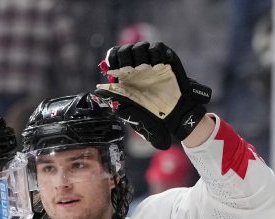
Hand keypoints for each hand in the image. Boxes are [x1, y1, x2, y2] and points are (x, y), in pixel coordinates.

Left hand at [95, 41, 210, 149]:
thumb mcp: (132, 112)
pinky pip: (157, 47)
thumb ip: (116, 101)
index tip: (116, 68)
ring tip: (146, 70)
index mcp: (125, 77)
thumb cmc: (153, 115)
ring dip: (140, 56)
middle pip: (125, 49)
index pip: (113, 57)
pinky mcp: (165, 59)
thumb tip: (98, 92)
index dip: (112, 59)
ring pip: (140, 46)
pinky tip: (158, 67)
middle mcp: (136, 67)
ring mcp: (151, 62)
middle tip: (130, 69)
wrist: (176, 114)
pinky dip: (156, 54)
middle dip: (125, 57)